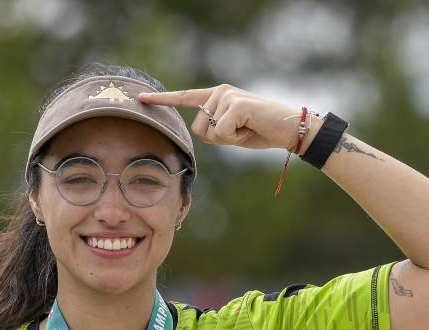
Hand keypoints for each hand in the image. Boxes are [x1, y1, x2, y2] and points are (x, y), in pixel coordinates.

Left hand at [138, 84, 307, 151]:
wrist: (287, 129)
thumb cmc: (260, 131)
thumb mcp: (231, 131)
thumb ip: (213, 127)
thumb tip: (201, 130)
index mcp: (216, 96)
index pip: (185, 98)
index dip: (162, 100)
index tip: (141, 99)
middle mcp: (219, 92)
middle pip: (197, 128)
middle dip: (217, 139)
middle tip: (240, 132)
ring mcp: (227, 96)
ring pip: (209, 132)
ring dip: (227, 139)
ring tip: (247, 128)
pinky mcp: (236, 104)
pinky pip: (221, 132)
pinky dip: (235, 138)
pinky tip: (250, 128)